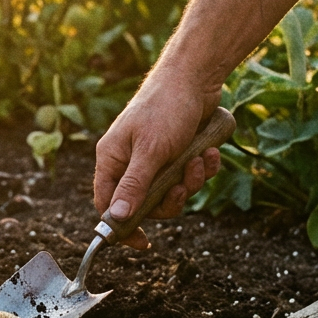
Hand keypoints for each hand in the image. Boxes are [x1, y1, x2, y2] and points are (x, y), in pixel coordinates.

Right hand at [93, 71, 223, 249]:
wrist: (196, 75)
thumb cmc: (165, 108)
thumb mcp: (150, 152)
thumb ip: (134, 186)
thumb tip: (116, 219)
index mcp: (112, 159)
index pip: (106, 203)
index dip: (122, 225)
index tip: (142, 242)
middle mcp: (130, 160)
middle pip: (145, 202)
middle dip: (170, 198)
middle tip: (182, 187)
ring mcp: (155, 157)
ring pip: (171, 190)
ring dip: (190, 181)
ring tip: (200, 160)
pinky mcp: (178, 152)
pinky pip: (188, 174)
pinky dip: (203, 167)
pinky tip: (211, 152)